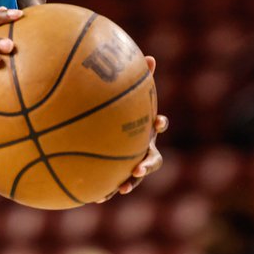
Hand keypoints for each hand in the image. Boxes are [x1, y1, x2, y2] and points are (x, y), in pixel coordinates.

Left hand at [100, 55, 166, 200]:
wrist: (109, 134)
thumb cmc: (119, 110)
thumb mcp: (126, 95)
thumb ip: (137, 78)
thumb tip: (149, 56)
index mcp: (145, 128)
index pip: (157, 125)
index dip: (159, 123)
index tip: (157, 120)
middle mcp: (143, 148)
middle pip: (152, 159)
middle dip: (146, 164)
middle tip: (138, 168)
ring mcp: (132, 163)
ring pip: (134, 177)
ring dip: (129, 183)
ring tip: (120, 188)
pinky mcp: (118, 174)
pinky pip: (112, 184)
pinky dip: (105, 190)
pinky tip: (93, 197)